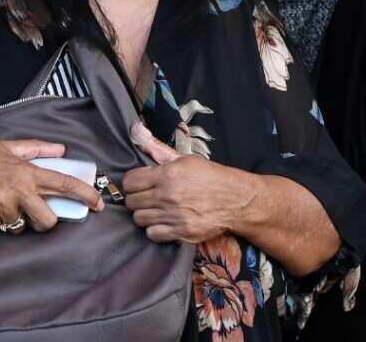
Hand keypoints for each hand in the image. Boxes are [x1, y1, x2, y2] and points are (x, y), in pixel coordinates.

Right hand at [0, 136, 103, 232]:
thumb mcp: (7, 146)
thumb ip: (37, 148)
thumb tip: (60, 150)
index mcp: (27, 172)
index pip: (65, 184)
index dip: (86, 195)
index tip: (98, 204)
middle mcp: (18, 190)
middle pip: (48, 220)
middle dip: (45, 221)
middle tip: (35, 214)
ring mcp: (2, 206)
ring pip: (20, 227)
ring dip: (14, 220)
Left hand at [122, 152, 253, 243]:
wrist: (235, 199)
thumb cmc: (210, 177)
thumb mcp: (186, 159)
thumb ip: (158, 150)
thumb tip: (136, 131)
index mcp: (167, 174)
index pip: (129, 182)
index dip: (131, 183)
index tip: (138, 185)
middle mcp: (168, 195)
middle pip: (131, 202)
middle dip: (137, 199)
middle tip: (148, 197)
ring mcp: (174, 215)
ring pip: (139, 219)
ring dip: (145, 214)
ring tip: (156, 209)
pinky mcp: (181, 232)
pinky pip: (152, 234)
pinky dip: (155, 229)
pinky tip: (164, 222)